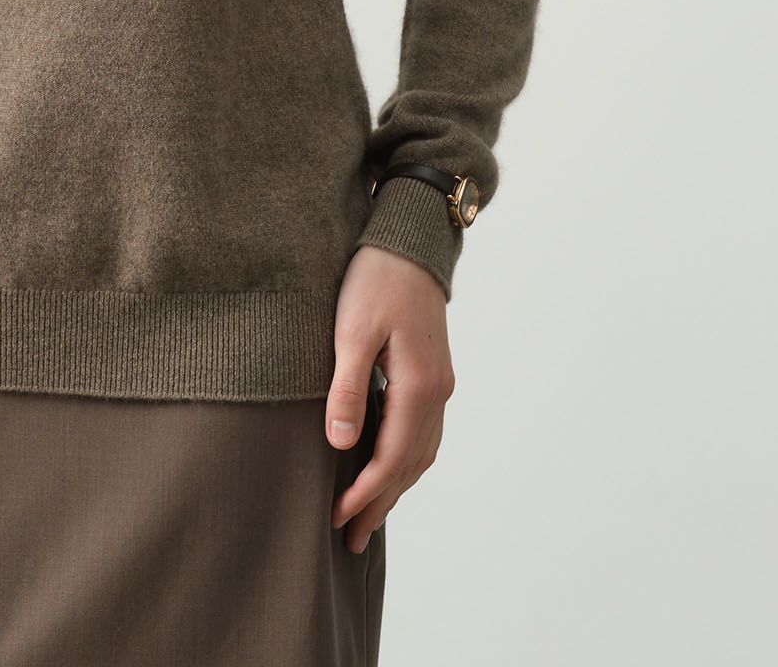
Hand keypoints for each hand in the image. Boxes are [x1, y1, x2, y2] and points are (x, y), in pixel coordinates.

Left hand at [326, 243, 454, 553]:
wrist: (408, 238)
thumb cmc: (375, 278)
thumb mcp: (352, 330)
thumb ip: (348, 388)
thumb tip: (342, 444)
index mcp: (419, 386)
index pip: (391, 458)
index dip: (365, 494)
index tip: (336, 518)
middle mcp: (437, 391)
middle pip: (411, 465)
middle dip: (382, 503)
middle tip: (352, 538)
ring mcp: (440, 382)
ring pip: (422, 451)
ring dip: (396, 485)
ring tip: (368, 513)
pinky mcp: (432, 371)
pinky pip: (423, 431)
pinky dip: (406, 458)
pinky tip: (387, 464)